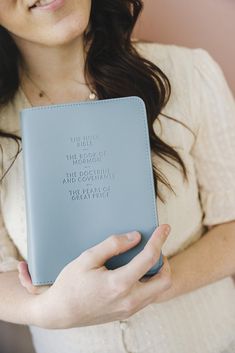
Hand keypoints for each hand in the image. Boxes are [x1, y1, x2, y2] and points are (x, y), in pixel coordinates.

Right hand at [21, 224, 171, 328]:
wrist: (60, 313)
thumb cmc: (70, 284)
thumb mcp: (87, 258)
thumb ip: (113, 245)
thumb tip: (135, 237)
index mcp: (118, 284)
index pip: (149, 258)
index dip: (159, 240)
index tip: (164, 228)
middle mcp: (129, 300)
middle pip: (164, 280)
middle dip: (165, 261)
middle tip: (155, 249)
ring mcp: (129, 309)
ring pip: (158, 291)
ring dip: (158, 273)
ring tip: (145, 259)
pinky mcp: (126, 314)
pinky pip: (147, 297)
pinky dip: (149, 283)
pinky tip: (136, 273)